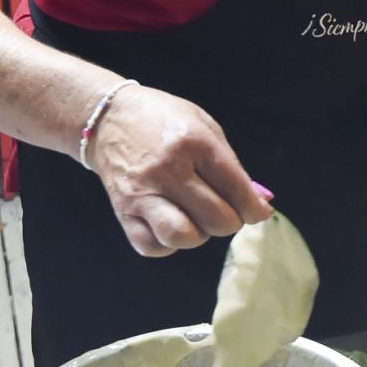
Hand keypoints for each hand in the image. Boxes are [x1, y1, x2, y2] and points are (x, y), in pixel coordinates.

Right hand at [86, 84, 274, 257]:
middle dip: (231, 222)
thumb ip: (231, 165)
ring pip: (182, 237)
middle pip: (214, 218)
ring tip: (198, 219)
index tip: (258, 213)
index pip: (234, 187)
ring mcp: (142, 193)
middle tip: (227, 212)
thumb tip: (258, 203)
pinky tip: (172, 224)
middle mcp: (167, 169)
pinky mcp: (123, 212)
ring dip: (199, 235)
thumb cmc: (164, 120)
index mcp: (193, 142)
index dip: (253, 208)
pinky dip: (168, 244)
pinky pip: (152, 247)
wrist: (108, 119)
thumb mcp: (204, 126)